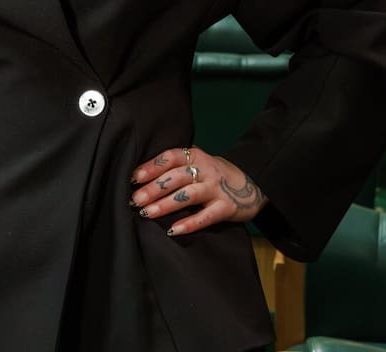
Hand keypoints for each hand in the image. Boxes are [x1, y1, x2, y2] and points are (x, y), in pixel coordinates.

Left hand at [130, 146, 266, 235]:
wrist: (251, 184)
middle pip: (176, 176)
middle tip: (135, 199)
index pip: (171, 157)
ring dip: (166, 204)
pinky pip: (205, 216)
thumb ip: (176, 167)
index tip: (134, 178)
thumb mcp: (198, 164)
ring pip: (188, 195)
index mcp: (196, 156)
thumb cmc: (214, 176)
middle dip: (154, 188)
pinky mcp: (226, 207)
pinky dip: (189, 223)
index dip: (152, 166)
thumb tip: (141, 178)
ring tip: (147, 213)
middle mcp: (206, 169)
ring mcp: (217, 188)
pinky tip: (173, 229)